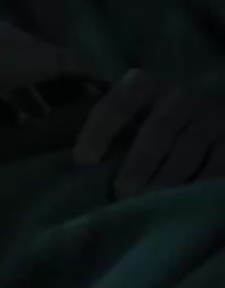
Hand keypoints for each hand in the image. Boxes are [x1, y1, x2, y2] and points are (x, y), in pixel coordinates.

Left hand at [73, 69, 224, 196]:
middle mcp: (178, 95)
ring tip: (146, 203)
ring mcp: (208, 117)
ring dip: (165, 179)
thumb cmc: (142, 125)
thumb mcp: (121, 118)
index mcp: (142, 84)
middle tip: (120, 193)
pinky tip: (178, 202)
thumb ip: (98, 133)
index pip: (117, 104)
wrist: (198, 121)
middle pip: (158, 129)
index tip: (81, 161)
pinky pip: (215, 165)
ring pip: (187, 150)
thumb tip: (76, 166)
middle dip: (138, 164)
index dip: (98, 131)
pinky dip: (195, 185)